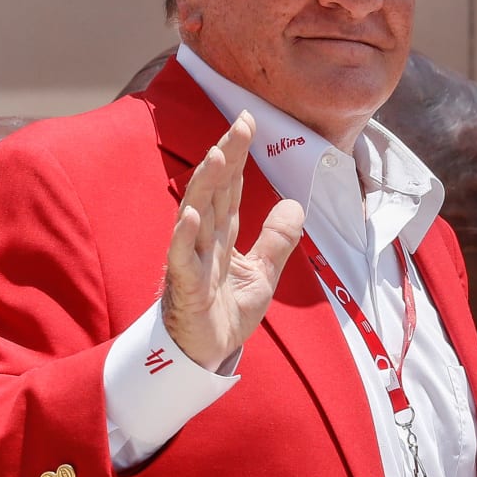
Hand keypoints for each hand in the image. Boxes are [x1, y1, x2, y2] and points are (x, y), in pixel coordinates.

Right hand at [162, 111, 303, 369]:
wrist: (204, 355)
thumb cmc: (224, 314)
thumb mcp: (263, 274)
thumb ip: (276, 240)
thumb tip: (294, 203)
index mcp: (221, 236)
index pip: (230, 188)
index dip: (238, 156)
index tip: (247, 121)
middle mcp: (203, 242)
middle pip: (215, 193)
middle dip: (225, 157)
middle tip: (240, 124)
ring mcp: (191, 262)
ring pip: (196, 217)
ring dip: (205, 187)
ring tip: (216, 157)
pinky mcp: (184, 288)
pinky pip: (182, 260)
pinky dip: (185, 237)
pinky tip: (192, 215)